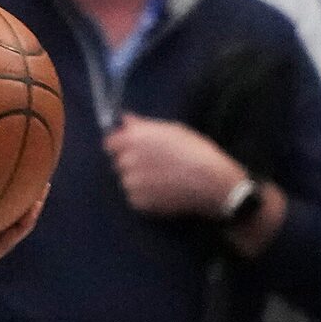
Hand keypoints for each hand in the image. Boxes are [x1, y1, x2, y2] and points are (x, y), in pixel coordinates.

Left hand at [103, 115, 246, 219]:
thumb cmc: (195, 151)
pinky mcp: (137, 202)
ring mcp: (130, 183)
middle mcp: (127, 161)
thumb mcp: (172, 130)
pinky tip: (165, 190)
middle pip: (119, 162)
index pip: (109, 143)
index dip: (120, 145)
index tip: (132, 148)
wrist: (210, 182)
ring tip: (164, 178)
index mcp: (134, 140)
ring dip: (139, 179)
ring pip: (127, 180)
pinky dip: (145, 195)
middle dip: (132, 162)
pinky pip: (135, 196)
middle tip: (156, 164)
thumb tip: (124, 119)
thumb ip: (143, 125)